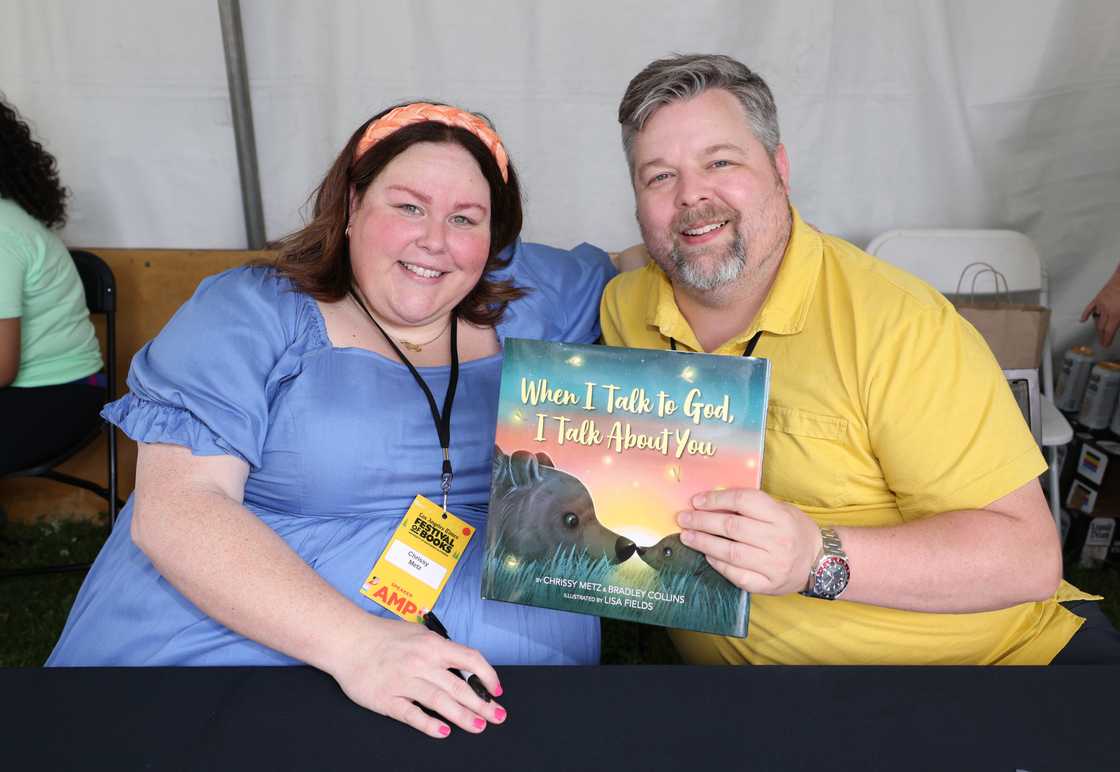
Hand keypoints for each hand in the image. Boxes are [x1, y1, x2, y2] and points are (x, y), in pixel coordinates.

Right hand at [328, 615, 505, 737]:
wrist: (348, 640)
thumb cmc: (384, 636)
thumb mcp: (418, 634)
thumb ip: (440, 649)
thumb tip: (464, 666)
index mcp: (432, 645)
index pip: (470, 659)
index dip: (487, 675)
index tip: (497, 690)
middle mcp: (421, 663)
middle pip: (459, 686)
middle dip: (482, 704)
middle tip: (497, 717)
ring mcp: (403, 681)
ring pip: (440, 701)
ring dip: (462, 716)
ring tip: (478, 726)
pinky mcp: (387, 699)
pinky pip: (411, 714)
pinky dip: (428, 724)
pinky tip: (443, 731)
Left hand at [677, 488, 821, 595]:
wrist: (821, 561)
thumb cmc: (794, 530)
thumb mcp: (780, 509)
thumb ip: (751, 506)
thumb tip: (711, 502)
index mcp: (780, 515)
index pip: (743, 501)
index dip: (716, 499)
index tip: (696, 500)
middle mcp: (777, 539)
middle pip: (732, 526)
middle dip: (702, 521)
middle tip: (683, 518)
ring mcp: (773, 564)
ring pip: (730, 552)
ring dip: (703, 543)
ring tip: (686, 537)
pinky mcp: (767, 584)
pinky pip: (736, 574)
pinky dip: (718, 564)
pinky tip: (707, 555)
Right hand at [1081, 273, 1119, 346]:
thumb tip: (1117, 325)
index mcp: (1116, 314)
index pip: (1109, 331)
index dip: (1107, 339)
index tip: (1105, 344)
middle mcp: (1106, 310)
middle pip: (1101, 327)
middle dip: (1102, 336)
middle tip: (1102, 342)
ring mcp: (1101, 304)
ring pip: (1096, 319)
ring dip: (1097, 328)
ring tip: (1098, 334)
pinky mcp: (1098, 298)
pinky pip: (1089, 308)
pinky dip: (1086, 315)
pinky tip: (1083, 320)